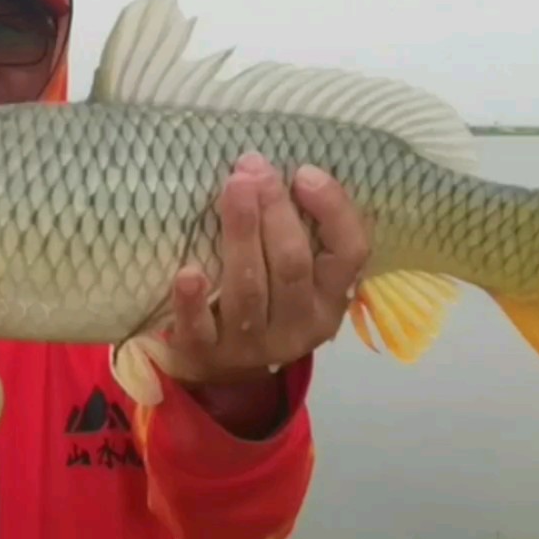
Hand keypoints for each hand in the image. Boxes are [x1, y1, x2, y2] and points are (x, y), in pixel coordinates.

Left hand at [167, 152, 369, 384]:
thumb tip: (278, 169)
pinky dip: (193, 300)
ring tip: (233, 187)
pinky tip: (188, 271)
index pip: (350, 254)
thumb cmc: (264, 302)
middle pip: (293, 265)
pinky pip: (200, 328)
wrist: (219, 368)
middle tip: (254, 169)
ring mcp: (252, 345)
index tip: (303, 172)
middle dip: (275, 212)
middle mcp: (298, 327)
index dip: (333, 211)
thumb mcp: (299, 278)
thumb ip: (302, 234)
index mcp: (330, 302)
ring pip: (249, 289)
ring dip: (241, 234)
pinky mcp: (207, 355)